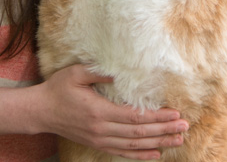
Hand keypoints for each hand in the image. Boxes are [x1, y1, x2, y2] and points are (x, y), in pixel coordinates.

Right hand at [37, 64, 188, 159]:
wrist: (41, 111)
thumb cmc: (58, 88)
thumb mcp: (75, 73)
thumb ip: (98, 72)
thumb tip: (120, 72)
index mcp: (99, 111)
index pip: (135, 118)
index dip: (156, 118)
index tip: (174, 114)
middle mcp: (102, 130)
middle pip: (139, 134)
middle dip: (164, 131)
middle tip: (184, 127)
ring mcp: (100, 140)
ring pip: (135, 146)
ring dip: (158, 143)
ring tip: (177, 140)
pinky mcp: (97, 144)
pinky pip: (123, 152)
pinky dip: (141, 155)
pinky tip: (156, 154)